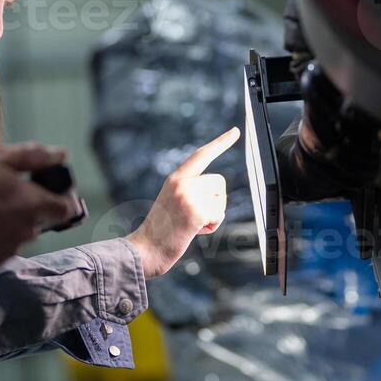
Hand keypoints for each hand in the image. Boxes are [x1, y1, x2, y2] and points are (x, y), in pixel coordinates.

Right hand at [0, 142, 72, 268]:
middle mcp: (26, 232)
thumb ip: (34, 156)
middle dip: (27, 207)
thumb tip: (61, 155)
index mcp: (33, 205)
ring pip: (19, 235)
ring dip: (9, 223)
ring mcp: (8, 250)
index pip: (65, 208)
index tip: (43, 189)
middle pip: (39, 220)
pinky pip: (0, 248)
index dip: (58, 197)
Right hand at [125, 127, 238, 278]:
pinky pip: (218, 215)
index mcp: (175, 178)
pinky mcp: (194, 212)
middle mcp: (181, 183)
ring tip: (193, 223)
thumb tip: (217, 191)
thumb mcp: (172, 200)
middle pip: (219, 183)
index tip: (235, 131)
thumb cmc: (161, 229)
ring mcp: (188, 196)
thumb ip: (190, 189)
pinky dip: (212, 226)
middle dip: (216, 201)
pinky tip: (195, 231)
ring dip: (213, 215)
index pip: (201, 155)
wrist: (146, 249)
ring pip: (221, 200)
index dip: (220, 142)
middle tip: (197, 215)